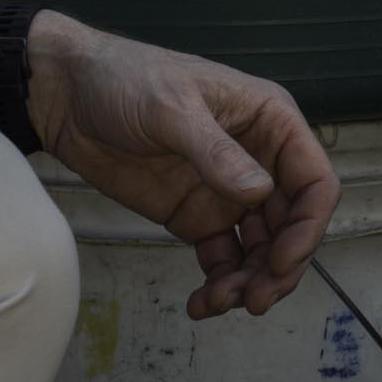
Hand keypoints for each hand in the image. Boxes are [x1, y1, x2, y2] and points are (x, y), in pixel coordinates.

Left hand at [24, 14, 339, 317]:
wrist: (67, 95)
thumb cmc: (125, 79)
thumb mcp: (171, 108)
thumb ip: (215, 152)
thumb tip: (260, 193)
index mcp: (270, 122)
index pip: (314, 180)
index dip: (308, 227)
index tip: (281, 263)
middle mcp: (259, 160)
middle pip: (292, 225)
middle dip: (278, 267)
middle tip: (252, 301)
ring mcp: (228, 192)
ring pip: (261, 249)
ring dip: (249, 281)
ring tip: (217, 302)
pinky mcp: (196, 217)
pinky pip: (222, 258)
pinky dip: (219, 284)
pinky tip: (201, 303)